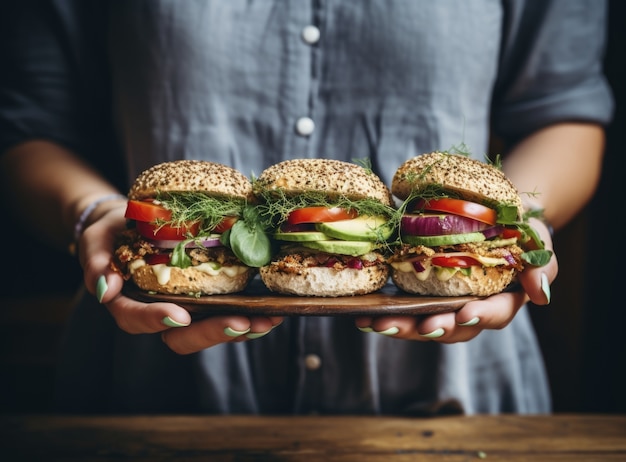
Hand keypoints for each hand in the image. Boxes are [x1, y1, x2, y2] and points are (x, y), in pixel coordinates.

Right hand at [78, 202, 282, 353]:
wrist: (133, 221)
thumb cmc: (113, 232)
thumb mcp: (96, 239)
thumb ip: (95, 262)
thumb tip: (104, 291)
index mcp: (127, 303)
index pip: (136, 319)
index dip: (155, 320)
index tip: (178, 316)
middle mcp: (158, 313)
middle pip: (180, 337)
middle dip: (211, 333)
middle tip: (241, 322)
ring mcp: (185, 308)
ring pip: (209, 330)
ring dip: (241, 328)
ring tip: (267, 319)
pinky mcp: (206, 299)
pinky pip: (225, 314)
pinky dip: (250, 315)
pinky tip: (271, 310)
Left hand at [354, 219, 556, 342]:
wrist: (494, 217)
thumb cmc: (519, 231)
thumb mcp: (538, 243)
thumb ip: (542, 268)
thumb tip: (540, 296)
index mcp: (501, 302)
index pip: (494, 315)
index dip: (480, 317)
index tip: (464, 315)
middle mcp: (470, 310)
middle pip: (452, 328)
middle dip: (432, 328)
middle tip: (416, 326)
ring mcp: (443, 304)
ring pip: (422, 323)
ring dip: (400, 326)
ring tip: (376, 323)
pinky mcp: (421, 293)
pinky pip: (403, 308)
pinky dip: (384, 313)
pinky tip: (363, 314)